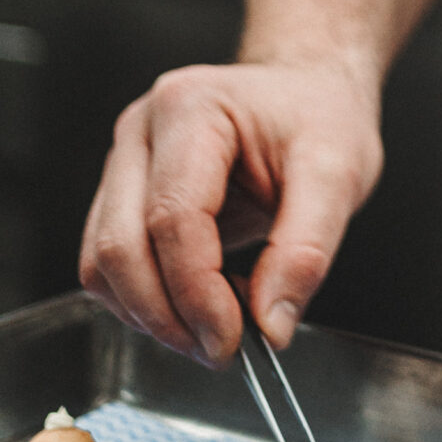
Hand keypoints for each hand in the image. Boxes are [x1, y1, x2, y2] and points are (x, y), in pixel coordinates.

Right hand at [79, 60, 382, 362]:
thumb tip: (269, 325)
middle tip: (222, 349)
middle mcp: (142, 131)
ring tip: (216, 325)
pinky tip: (197, 304)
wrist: (306, 92)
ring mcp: (124, 162)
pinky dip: (144, 302)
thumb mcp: (339, 172)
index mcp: (193, 107)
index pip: (173, 218)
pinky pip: (108, 267)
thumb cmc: (319, 116)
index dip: (198, 293)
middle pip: (121, 247)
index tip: (233, 341)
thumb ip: (306, 250)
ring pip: (102, 265)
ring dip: (151, 316)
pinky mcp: (121, 196)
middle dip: (168, 317)